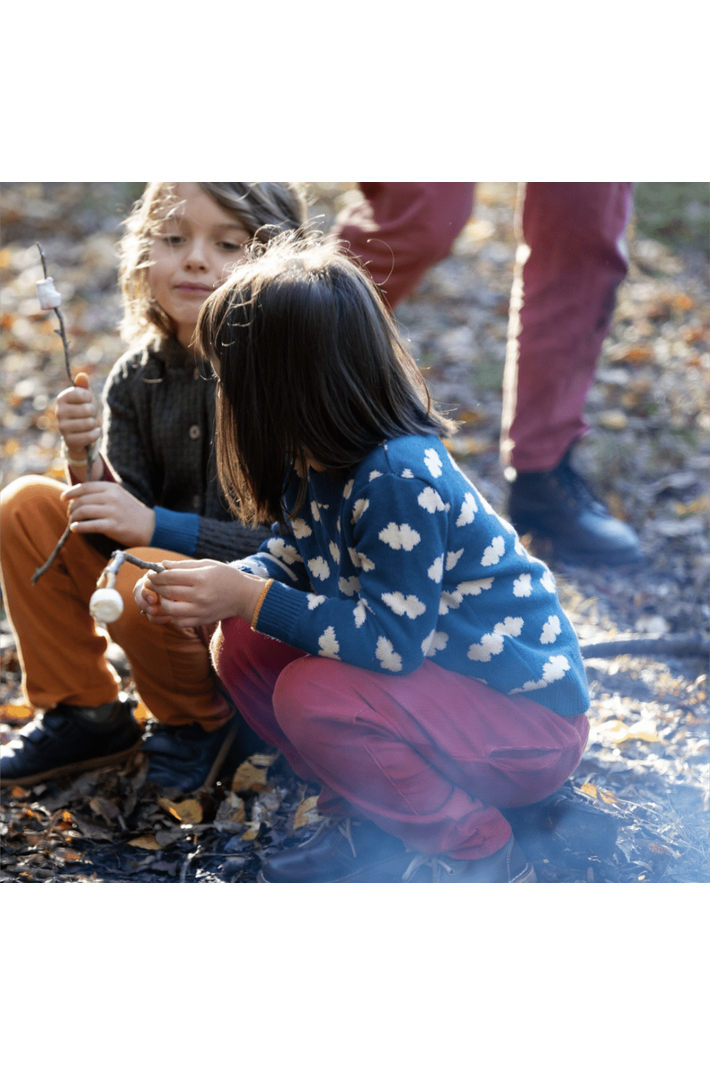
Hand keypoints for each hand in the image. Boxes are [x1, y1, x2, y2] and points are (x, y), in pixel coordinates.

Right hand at [56, 372, 101, 474]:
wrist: (79, 433)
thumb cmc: (83, 411)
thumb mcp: (85, 397)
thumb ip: (83, 386)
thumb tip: (82, 376)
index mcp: (62, 398)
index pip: (83, 394)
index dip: (90, 398)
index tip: (87, 401)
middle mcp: (59, 412)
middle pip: (88, 409)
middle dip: (93, 413)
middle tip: (89, 416)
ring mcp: (62, 427)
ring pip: (89, 423)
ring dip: (94, 424)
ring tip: (89, 424)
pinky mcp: (69, 441)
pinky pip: (90, 436)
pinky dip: (95, 434)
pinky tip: (92, 433)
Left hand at [62, 481, 155, 544]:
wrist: (150, 526)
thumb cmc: (131, 512)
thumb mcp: (119, 496)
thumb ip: (101, 494)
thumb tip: (78, 498)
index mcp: (112, 488)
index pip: (85, 487)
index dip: (71, 492)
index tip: (64, 498)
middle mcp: (111, 498)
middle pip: (82, 500)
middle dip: (72, 508)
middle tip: (70, 514)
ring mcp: (112, 512)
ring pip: (83, 512)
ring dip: (73, 517)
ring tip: (72, 522)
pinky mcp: (112, 526)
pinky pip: (89, 525)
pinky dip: (79, 527)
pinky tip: (75, 529)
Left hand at [137, 559, 265, 628]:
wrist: (244, 596)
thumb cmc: (226, 576)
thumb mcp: (207, 564)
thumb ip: (184, 565)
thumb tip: (162, 565)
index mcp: (201, 578)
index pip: (170, 577)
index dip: (156, 575)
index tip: (151, 573)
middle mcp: (200, 595)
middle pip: (168, 591)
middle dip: (155, 586)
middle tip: (151, 582)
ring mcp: (200, 610)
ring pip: (170, 608)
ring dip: (162, 601)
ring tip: (164, 595)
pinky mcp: (201, 620)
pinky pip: (179, 621)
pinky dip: (172, 614)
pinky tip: (174, 606)